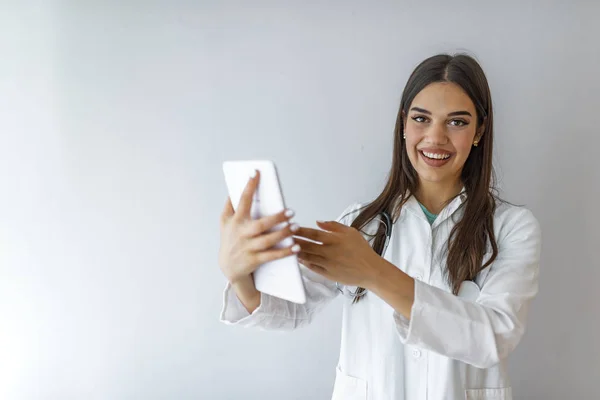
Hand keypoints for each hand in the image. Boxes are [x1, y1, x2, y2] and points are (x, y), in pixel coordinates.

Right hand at [218, 170, 300, 284]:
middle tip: (291, 211)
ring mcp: (248, 248)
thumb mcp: (225, 223)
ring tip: (295, 226)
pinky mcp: (254, 260)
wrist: (228, 267)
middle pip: (261, 225)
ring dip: (283, 234)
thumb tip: (233, 188)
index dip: (249, 186)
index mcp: (236, 221)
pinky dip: (284, 252)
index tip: (256, 173)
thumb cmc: (230, 240)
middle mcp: (241, 233)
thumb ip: (230, 206)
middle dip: (276, 218)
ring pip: (268, 240)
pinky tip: (296, 247)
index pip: (243, 200)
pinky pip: (272, 255)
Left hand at [294, 220, 380, 287]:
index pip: (313, 234)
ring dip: (296, 252)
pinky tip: (297, 258)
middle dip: (293, 241)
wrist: (370, 270)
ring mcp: (327, 264)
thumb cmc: (362, 250)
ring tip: (286, 247)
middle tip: (282, 236)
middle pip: (306, 245)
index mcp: (334, 240)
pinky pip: (312, 267)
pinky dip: (304, 262)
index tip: (290, 226)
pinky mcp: (327, 274)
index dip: (300, 230)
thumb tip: (318, 222)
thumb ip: (334, 226)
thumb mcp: (351, 232)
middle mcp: (329, 252)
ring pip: (307, 257)